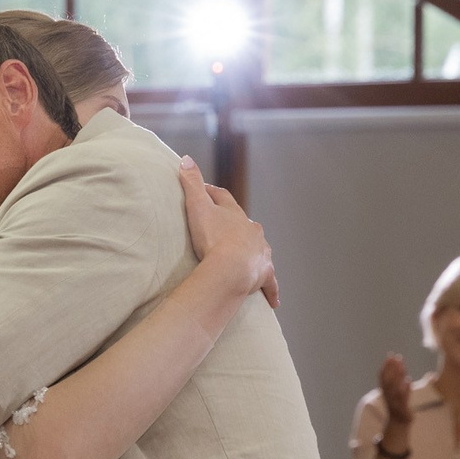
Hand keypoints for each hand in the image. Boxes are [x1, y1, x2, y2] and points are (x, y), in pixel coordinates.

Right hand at [177, 157, 278, 308]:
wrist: (230, 267)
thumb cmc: (213, 238)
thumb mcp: (198, 207)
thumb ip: (192, 183)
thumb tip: (185, 158)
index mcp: (236, 215)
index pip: (224, 199)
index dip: (212, 195)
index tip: (203, 193)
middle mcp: (252, 231)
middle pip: (245, 224)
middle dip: (237, 224)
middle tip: (225, 227)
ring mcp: (260, 252)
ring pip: (259, 249)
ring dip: (254, 250)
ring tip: (246, 254)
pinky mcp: (263, 274)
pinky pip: (269, 282)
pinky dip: (271, 289)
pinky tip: (274, 300)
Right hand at [376, 353, 414, 439]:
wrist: (399, 423)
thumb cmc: (399, 406)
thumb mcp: (399, 393)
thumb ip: (400, 383)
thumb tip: (403, 370)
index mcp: (386, 391)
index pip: (383, 376)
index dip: (386, 366)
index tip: (389, 356)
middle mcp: (388, 395)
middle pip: (389, 379)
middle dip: (392, 368)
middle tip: (396, 357)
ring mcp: (394, 402)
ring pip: (395, 387)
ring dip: (397, 376)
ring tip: (402, 365)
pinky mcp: (402, 408)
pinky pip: (402, 398)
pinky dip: (405, 389)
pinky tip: (408, 381)